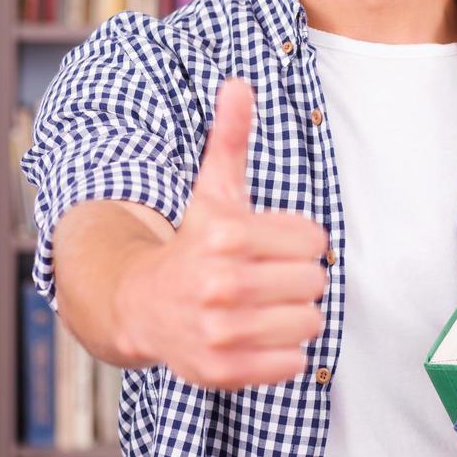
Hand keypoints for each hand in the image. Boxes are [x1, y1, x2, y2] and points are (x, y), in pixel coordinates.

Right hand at [116, 77, 329, 389]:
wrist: (141, 303)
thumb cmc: (193, 241)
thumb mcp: (212, 189)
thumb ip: (230, 138)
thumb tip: (239, 84)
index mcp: (227, 234)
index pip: (315, 241)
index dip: (298, 241)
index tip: (269, 245)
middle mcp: (221, 284)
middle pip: (315, 283)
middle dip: (296, 279)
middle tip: (264, 277)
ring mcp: (220, 332)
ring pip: (309, 324)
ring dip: (292, 316)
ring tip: (260, 306)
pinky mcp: (222, 371)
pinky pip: (293, 364)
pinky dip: (281, 354)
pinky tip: (253, 335)